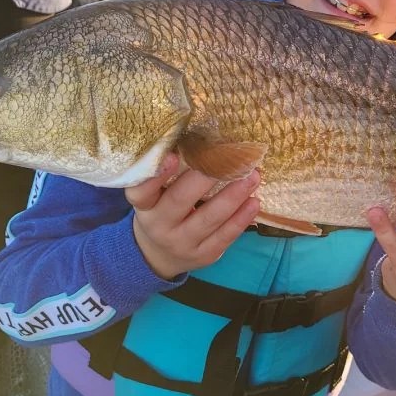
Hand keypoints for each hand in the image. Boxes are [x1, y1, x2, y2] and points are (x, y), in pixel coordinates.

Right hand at [125, 151, 260, 279]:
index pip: (141, 192)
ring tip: (253, 176)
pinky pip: (224, 236)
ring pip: (208, 219)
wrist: (159, 255)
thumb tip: (203, 140)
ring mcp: (181, 243)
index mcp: (144, 206)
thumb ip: (168, 174)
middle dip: (207, 178)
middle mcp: (159, 226)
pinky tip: (254, 202)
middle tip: (231, 157)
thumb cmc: (161, 210)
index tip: (173, 155)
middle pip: (180, 201)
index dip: (156, 175)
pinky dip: (241, 218)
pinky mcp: (203, 255)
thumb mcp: (155, 194)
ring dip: (233, 196)